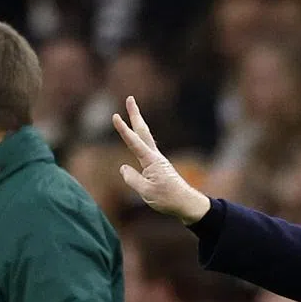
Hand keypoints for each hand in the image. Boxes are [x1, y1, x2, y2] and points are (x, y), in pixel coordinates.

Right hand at [112, 96, 210, 223]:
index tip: (115, 116)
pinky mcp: (159, 166)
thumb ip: (132, 178)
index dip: (123, 129)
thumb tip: (123, 168)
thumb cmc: (167, 198)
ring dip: (138, 123)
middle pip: (143, 131)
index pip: (134, 142)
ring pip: (145, 137)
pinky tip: (137, 139)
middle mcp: (155, 156)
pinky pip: (146, 149)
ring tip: (131, 112)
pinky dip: (140, 138)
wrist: (186, 203)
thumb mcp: (146, 191)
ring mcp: (157, 160)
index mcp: (151, 161)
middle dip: (135, 114)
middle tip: (130, 98)